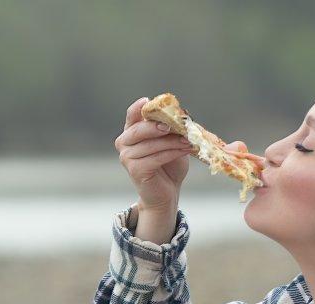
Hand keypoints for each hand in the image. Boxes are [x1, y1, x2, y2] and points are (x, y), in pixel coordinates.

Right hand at [115, 96, 192, 212]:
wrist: (167, 192)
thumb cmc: (169, 165)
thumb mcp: (172, 141)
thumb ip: (172, 128)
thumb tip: (182, 113)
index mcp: (132, 131)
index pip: (132, 115)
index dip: (138, 107)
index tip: (148, 101)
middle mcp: (124, 142)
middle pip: (139, 129)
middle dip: (158, 125)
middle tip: (177, 125)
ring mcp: (127, 157)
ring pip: (151, 144)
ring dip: (173, 141)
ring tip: (190, 141)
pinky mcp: (134, 170)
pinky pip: (155, 157)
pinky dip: (172, 153)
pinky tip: (185, 150)